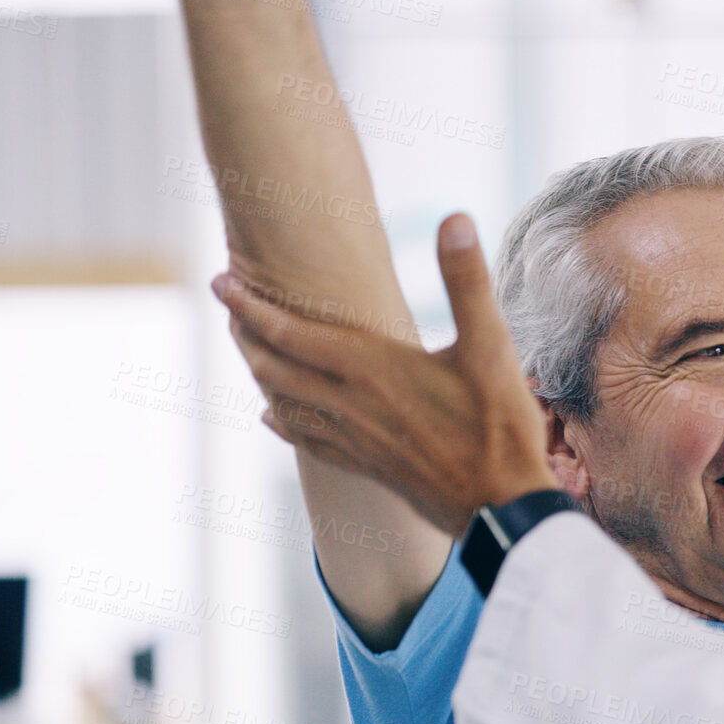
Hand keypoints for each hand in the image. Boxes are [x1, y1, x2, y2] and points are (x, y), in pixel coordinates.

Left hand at [213, 213, 557, 536]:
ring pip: (285, 403)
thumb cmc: (500, 425)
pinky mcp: (368, 466)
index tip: (221, 281)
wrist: (503, 505)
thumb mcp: (492, 346)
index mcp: (371, 368)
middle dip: (245, 334)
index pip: (290, 332)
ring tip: (247, 349)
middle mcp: (351, 404)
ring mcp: (356, 440)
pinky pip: (307, 441)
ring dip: (259, 373)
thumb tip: (455, 218)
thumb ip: (468, 280)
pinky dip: (283, 422)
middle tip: (228, 307)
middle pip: (275, 366)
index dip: (250, 305)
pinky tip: (272, 416)